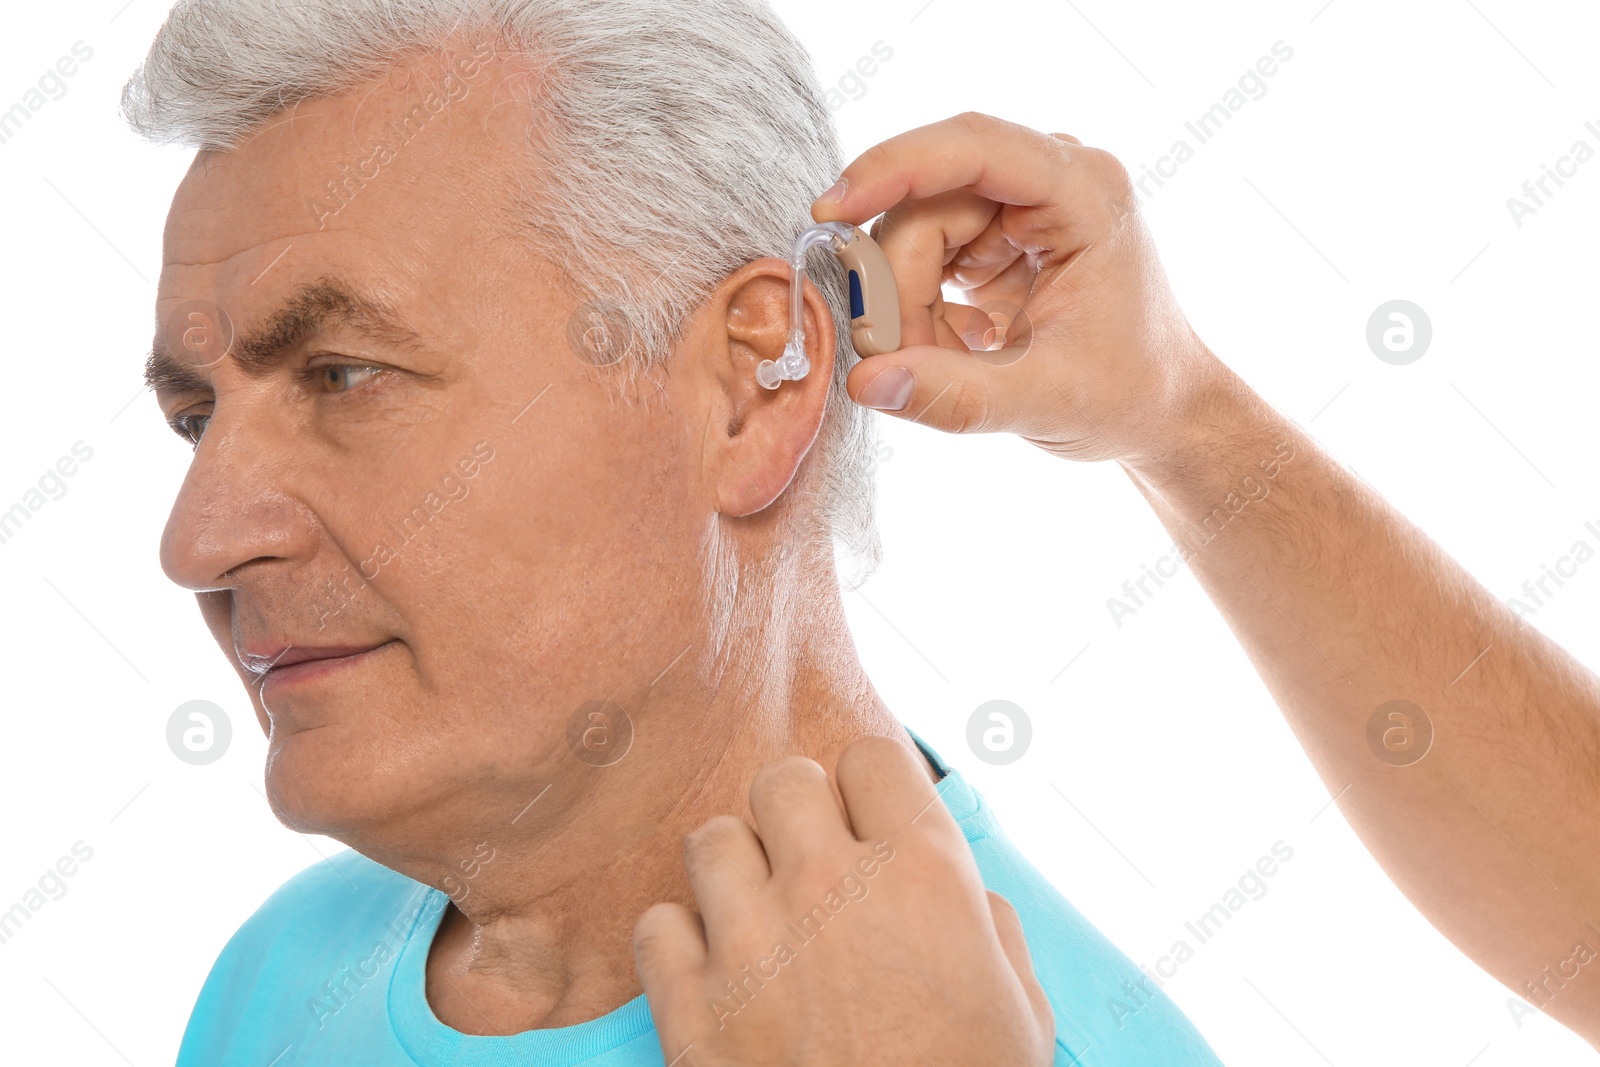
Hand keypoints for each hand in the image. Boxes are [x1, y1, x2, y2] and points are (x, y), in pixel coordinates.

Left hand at [633, 735, 1054, 1065]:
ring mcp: (752, 943)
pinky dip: (679, 944)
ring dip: (734, 872)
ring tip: (754, 916)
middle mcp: (831, 888)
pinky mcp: (692, 1009)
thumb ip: (987, 924)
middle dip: (797, 817)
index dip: (871, 790)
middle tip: (809, 866)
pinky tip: (711, 973)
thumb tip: (962, 892)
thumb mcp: (1020, 1008)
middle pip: (783, 780)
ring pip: (711, 839)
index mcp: (922, 874)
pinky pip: (657, 924)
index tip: (869, 824)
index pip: (871, 756)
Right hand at [811, 111, 1225, 469]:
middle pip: (927, 203)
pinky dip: (922, 311)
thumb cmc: (1127, 395)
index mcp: (1085, 193)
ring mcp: (1019, 203)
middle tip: (903, 361)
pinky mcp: (994, 233)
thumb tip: (864, 381)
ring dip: (909, 306)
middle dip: (901, 286)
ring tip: (955, 362)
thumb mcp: (1044, 403)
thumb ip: (954, 396)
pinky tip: (965, 346)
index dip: (894, 169)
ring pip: (912, 231)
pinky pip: (920, 256)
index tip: (831, 209)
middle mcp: (1051, 179)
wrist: (1160, 409)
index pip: (974, 147)